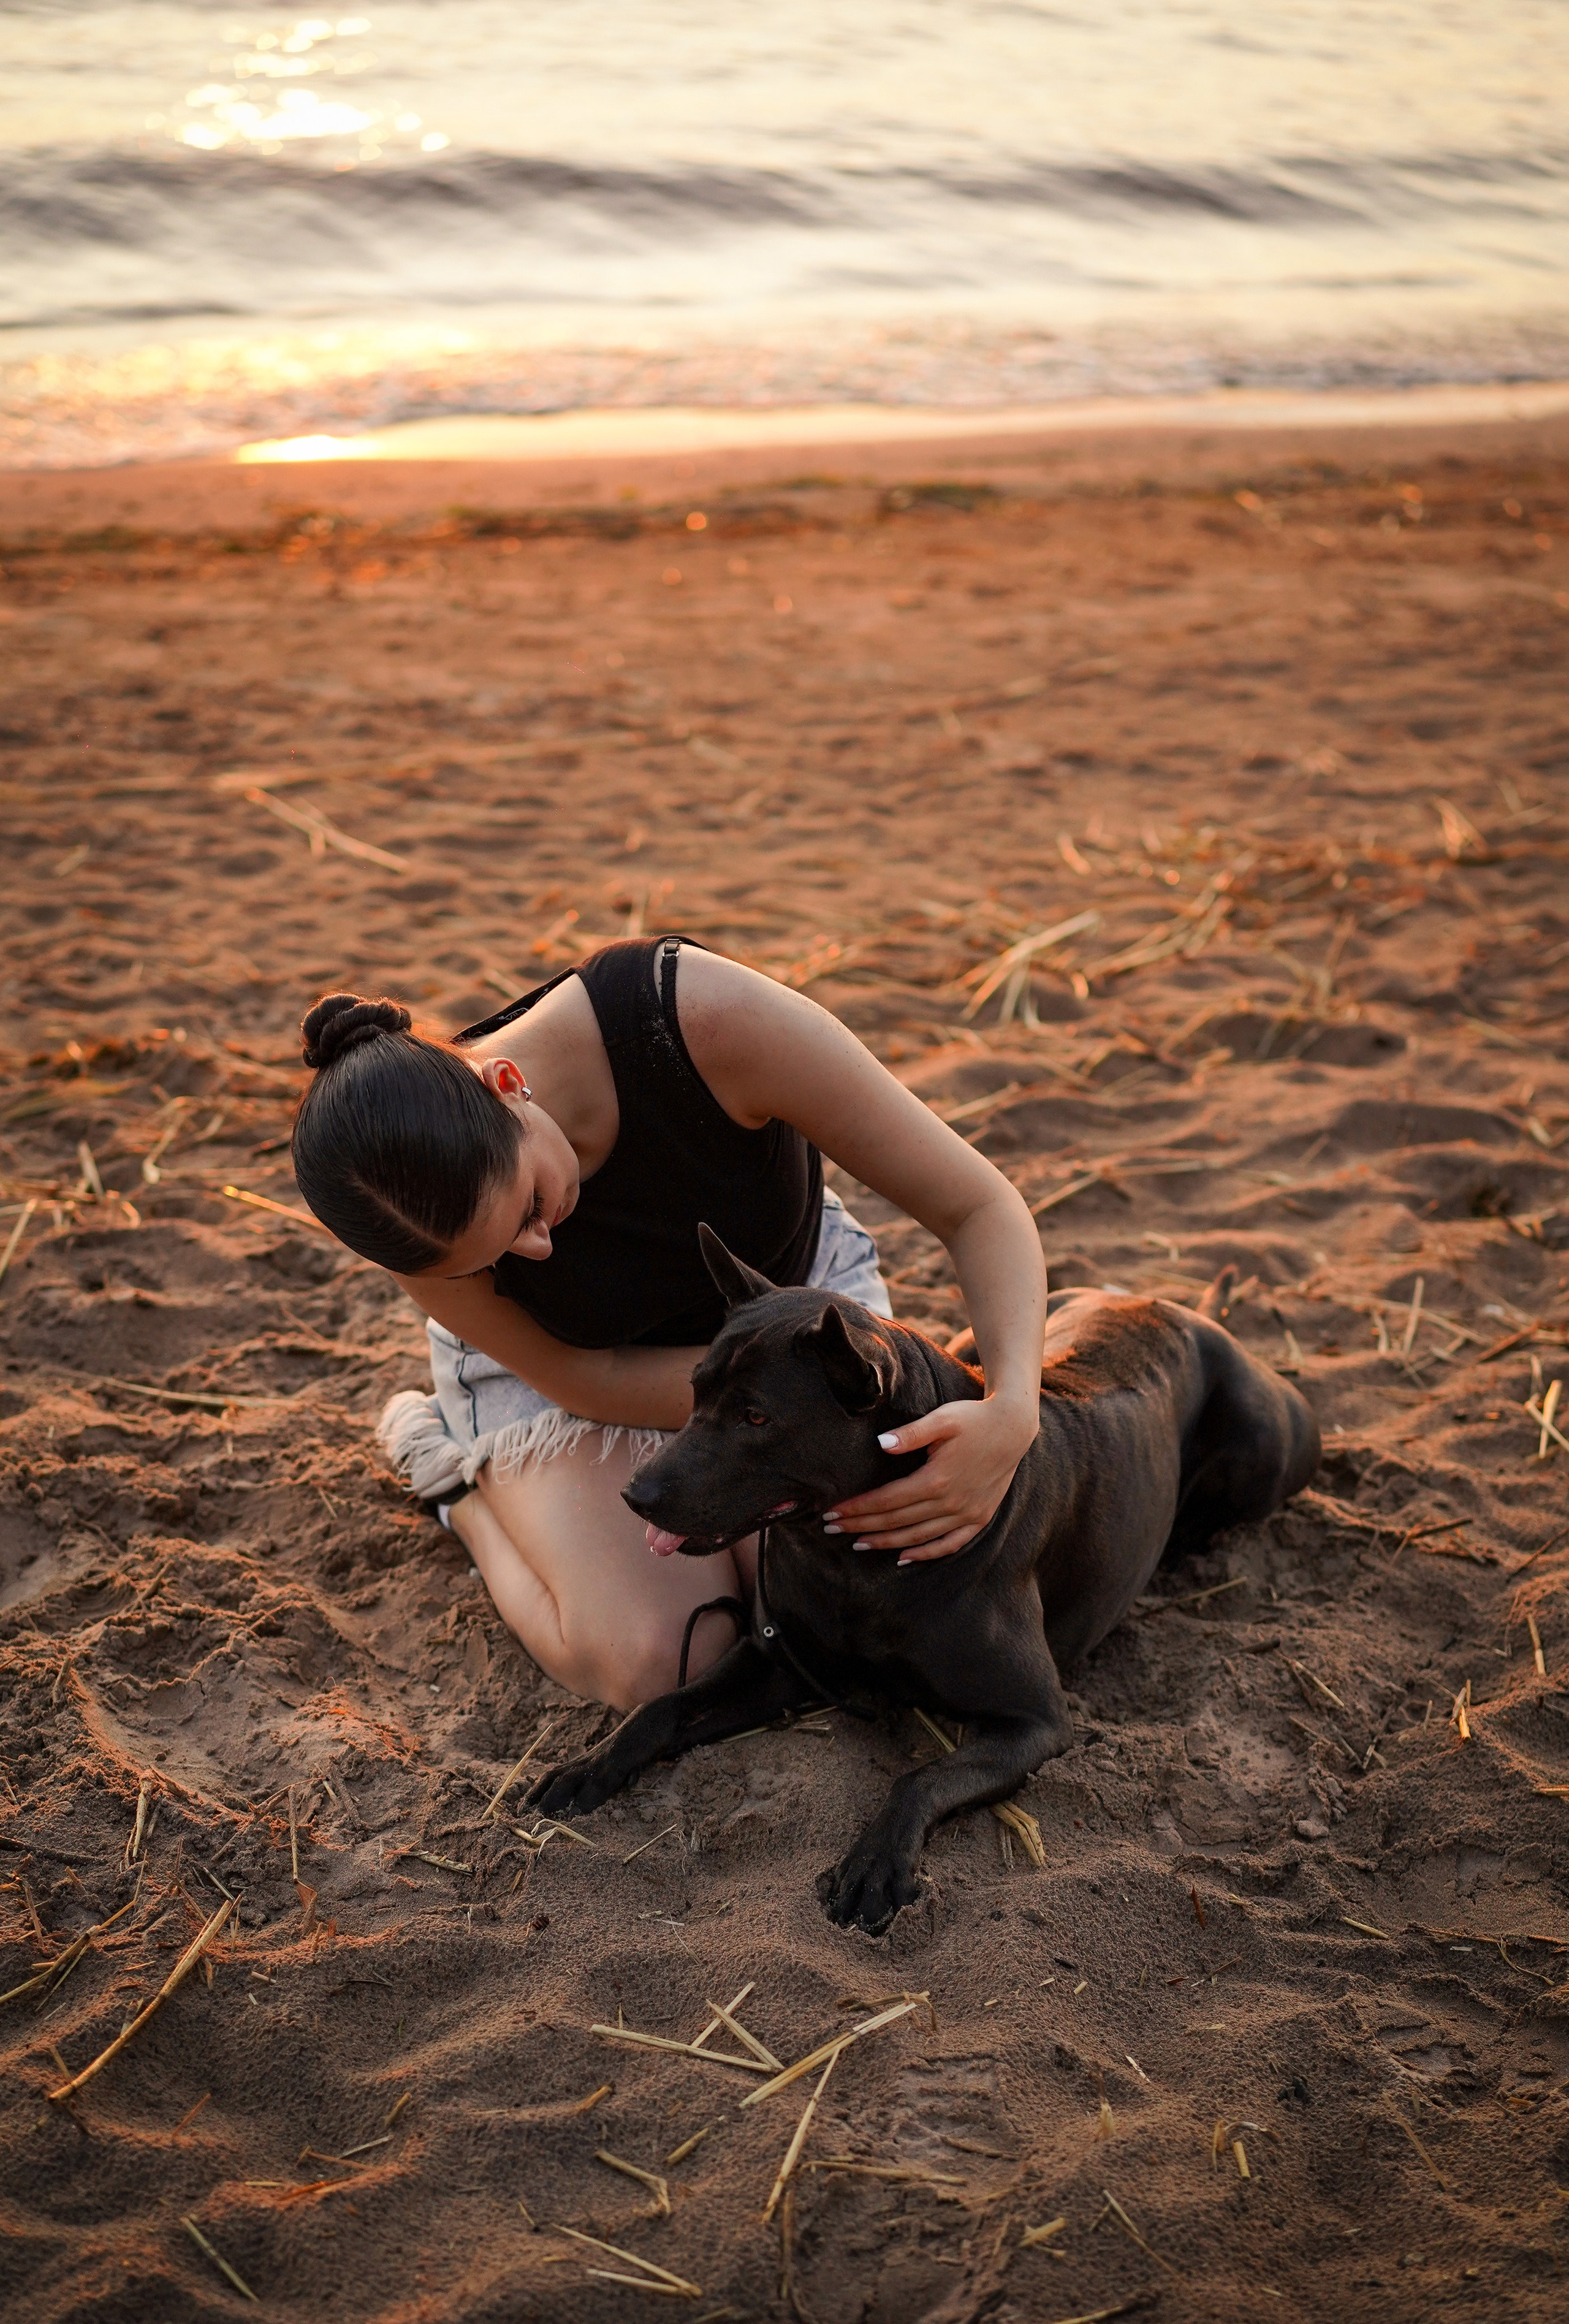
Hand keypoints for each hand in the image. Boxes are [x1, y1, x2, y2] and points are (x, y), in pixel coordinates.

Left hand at [823, 1395, 1037, 1563]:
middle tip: (831, 1529)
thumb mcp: (942, 1419)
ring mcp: (967, 1514)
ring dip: (886, 1543)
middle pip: (897, 1521)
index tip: (832, 1512)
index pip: (887, 1500)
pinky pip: (949, 1544)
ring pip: (918, 1536)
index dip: (858, 1508)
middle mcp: (951, 1502)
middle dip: (861, 1526)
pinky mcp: (979, 1518)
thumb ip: (910, 1434)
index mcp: (937, 1478)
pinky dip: (926, 1553)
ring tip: (858, 1544)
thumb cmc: (973, 1418)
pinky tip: (904, 1557)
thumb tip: (881, 1444)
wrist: (1013, 1427)